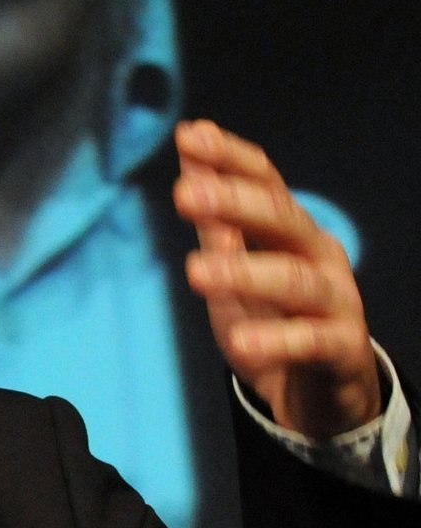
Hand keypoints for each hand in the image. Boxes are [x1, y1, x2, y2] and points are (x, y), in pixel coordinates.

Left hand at [173, 119, 380, 436]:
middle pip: (280, 218)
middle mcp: (318, 254)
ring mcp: (337, 300)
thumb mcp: (233, 259)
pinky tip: (242, 343)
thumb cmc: (270, 314)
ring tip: (196, 273)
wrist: (319, 392)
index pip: (265, 180)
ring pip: (295, 279)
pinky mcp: (343, 349)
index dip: (230, 157)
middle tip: (184, 195)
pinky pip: (312, 341)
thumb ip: (213, 212)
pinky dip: (277, 340)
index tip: (190, 136)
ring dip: (244, 272)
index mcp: (290, 227)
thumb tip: (190, 147)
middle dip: (232, 202)